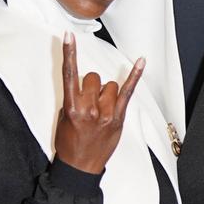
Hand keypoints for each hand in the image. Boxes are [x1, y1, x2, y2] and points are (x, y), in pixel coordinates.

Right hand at [55, 32, 143, 174]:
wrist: (80, 167)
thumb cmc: (70, 143)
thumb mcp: (63, 119)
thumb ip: (73, 99)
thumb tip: (83, 86)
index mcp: (71, 107)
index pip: (69, 74)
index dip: (68, 54)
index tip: (69, 37)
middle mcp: (89, 108)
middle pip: (93, 78)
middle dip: (91, 85)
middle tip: (89, 102)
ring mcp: (106, 113)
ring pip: (109, 85)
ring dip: (106, 92)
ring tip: (101, 110)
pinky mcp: (119, 117)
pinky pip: (128, 91)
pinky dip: (135, 75)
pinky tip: (141, 61)